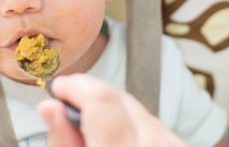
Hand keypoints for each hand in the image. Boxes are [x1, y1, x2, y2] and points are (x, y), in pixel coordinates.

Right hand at [37, 74, 188, 146]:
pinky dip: (127, 121)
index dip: (76, 87)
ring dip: (107, 109)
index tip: (59, 89)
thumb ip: (64, 140)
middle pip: (116, 97)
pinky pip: (148, 117)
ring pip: (132, 104)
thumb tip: (48, 105)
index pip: (101, 102)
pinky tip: (117, 137)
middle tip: (69, 108)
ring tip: (94, 131)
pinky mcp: (180, 143)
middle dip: (88, 95)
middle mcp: (153, 144)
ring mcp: (171, 142)